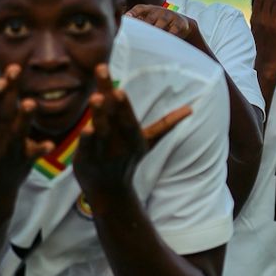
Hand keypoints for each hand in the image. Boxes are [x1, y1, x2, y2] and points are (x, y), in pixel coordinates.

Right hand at [0, 65, 52, 196]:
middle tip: (16, 70)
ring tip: (31, 102)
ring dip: (25, 119)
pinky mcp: (25, 163)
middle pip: (4, 116)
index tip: (0, 80)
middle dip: (10, 94)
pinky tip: (49, 143)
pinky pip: (34, 156)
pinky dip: (40, 150)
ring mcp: (12, 155)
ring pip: (19, 134)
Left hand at [73, 65, 191, 211]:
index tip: (120, 90)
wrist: (110, 192)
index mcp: (134, 138)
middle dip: (112, 102)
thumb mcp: (147, 142)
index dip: (125, 106)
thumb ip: (166, 124)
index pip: (129, 119)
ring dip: (98, 115)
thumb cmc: (128, 159)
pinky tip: (85, 129)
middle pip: (115, 119)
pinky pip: (87, 148)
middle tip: (108, 83)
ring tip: (95, 98)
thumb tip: (191, 109)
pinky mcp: (87, 159)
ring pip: (101, 132)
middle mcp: (120, 144)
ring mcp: (103, 153)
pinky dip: (87, 140)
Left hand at [126, 4, 203, 48]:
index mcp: (149, 9)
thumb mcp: (149, 20)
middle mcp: (159, 11)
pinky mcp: (180, 23)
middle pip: (150, 18)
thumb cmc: (159, 24)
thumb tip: (119, 31)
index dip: (133, 13)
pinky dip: (169, 35)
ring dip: (156, 30)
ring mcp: (170, 16)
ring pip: (161, 23)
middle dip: (144, 26)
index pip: (139, 8)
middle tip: (135, 37)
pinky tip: (164, 42)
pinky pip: (174, 30)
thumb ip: (137, 24)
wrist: (182, 24)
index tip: (126, 19)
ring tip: (150, 40)